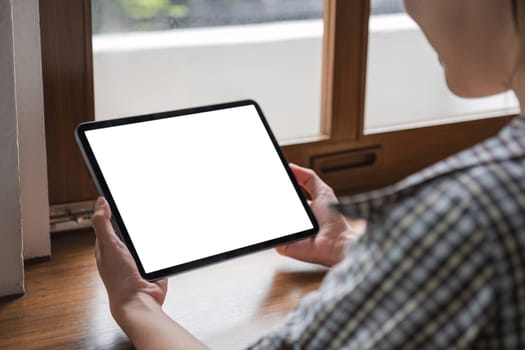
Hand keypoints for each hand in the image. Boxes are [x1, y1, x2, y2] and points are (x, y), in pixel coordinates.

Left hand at [92, 197, 167, 320]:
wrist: (140, 300)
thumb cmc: (119, 278)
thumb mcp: (108, 245)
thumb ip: (103, 224)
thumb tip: (100, 203)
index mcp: (107, 246)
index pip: (110, 221)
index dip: (114, 208)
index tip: (120, 193)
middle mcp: (122, 251)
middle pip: (130, 228)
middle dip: (136, 218)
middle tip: (144, 203)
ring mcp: (138, 258)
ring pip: (145, 237)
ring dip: (150, 231)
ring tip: (157, 217)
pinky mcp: (152, 263)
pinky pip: (158, 248)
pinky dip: (162, 243)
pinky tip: (166, 236)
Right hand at [276, 164, 360, 266]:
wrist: (337, 242)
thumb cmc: (334, 221)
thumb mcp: (322, 191)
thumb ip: (308, 177)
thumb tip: (290, 166)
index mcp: (300, 210)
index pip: (283, 198)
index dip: (275, 190)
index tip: (268, 181)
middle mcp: (293, 223)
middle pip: (274, 209)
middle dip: (269, 201)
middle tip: (264, 191)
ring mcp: (287, 234)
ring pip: (271, 222)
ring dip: (270, 213)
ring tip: (271, 206)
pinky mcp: (283, 245)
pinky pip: (272, 237)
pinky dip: (272, 230)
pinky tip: (277, 223)